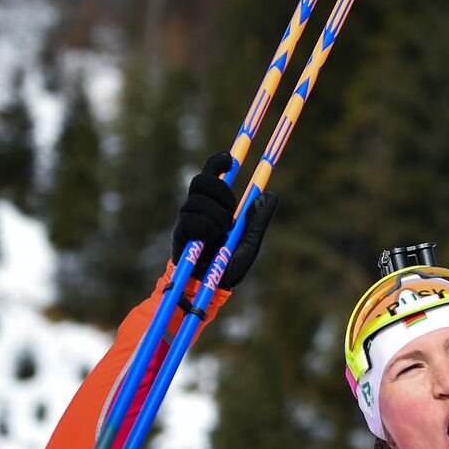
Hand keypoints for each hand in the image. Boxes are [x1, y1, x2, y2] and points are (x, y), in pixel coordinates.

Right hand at [171, 152, 277, 288]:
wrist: (209, 288)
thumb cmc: (228, 265)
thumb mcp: (250, 242)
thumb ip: (257, 220)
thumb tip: (269, 194)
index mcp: (215, 205)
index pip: (212, 173)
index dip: (217, 161)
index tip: (230, 160)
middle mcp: (198, 207)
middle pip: (201, 180)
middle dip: (220, 192)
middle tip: (231, 213)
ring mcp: (187, 219)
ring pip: (196, 200)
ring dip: (216, 217)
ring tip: (221, 235)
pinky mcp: (179, 232)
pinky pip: (190, 219)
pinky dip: (206, 228)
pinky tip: (210, 240)